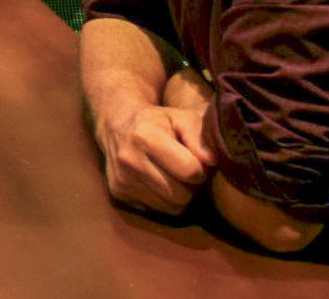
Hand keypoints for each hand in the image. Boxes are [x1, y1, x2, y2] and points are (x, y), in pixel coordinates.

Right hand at [99, 102, 215, 215]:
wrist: (116, 127)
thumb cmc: (156, 122)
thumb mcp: (180, 118)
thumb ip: (199, 136)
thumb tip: (212, 161)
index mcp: (144, 136)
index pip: (189, 171)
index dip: (199, 168)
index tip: (195, 160)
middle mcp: (129, 160)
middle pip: (181, 194)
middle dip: (190, 185)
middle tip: (185, 170)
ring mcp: (121, 180)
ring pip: (171, 207)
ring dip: (179, 195)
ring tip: (172, 175)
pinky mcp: (119, 194)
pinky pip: (158, 210)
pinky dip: (164, 200)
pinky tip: (159, 182)